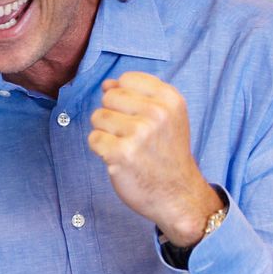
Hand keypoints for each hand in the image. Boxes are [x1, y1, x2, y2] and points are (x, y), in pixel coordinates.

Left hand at [87, 71, 218, 243]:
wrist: (178, 194)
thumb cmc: (167, 154)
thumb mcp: (167, 118)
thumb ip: (138, 96)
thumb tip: (107, 84)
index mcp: (170, 99)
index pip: (127, 79)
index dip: (123, 96)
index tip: (136, 115)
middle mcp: (157, 113)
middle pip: (109, 96)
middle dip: (113, 114)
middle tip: (130, 135)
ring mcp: (139, 133)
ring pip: (98, 116)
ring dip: (106, 133)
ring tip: (126, 146)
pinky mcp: (121, 153)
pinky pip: (94, 139)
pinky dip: (101, 150)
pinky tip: (119, 159)